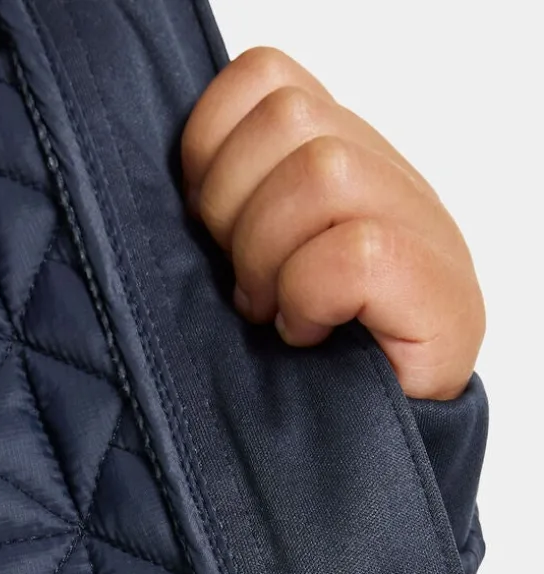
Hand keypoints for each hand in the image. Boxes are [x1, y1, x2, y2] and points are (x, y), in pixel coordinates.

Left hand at [181, 48, 483, 399]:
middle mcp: (386, 181)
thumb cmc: (291, 377)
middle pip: (288, 118)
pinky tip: (307, 334)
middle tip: (243, 288)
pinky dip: (313, 295)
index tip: (207, 232)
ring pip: (323, 171)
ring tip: (273, 314)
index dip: (212, 149)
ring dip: (271, 254)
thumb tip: (160, 192)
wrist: (367, 466)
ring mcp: (422, 234)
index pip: (264, 80)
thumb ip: (226, 214)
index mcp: (338, 160)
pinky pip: (357, 252)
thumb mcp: (242, 276)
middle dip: (235, 210)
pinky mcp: (440, 297)